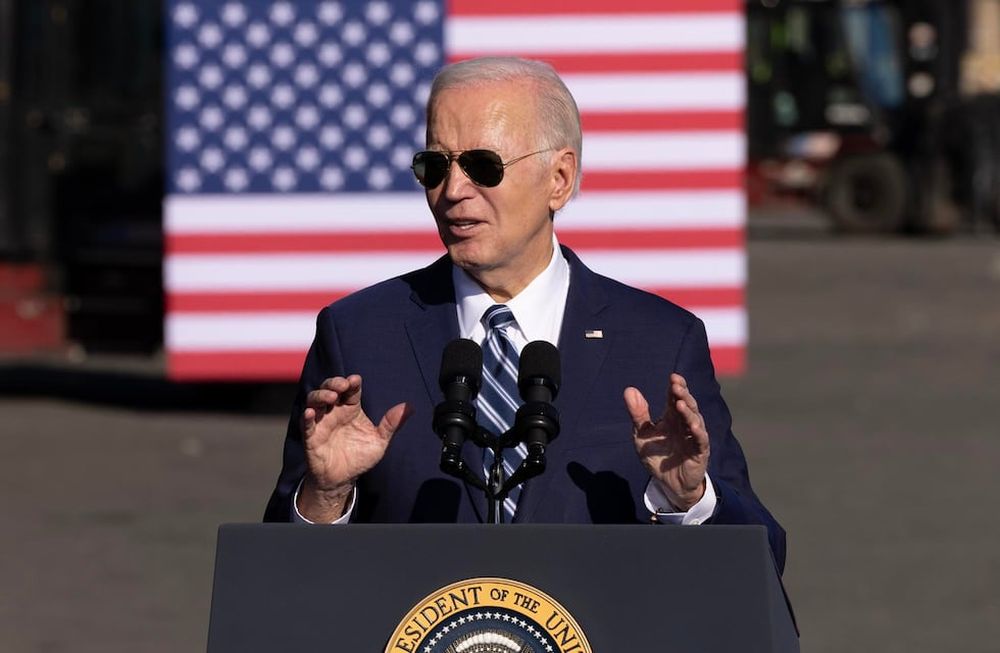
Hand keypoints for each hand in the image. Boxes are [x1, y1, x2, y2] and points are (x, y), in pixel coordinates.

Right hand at [297, 375, 410, 520]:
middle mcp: (335, 411)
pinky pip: (306, 424)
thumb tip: (410, 406)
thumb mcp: (379, 441)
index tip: (356, 380)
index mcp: (351, 409)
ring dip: (321, 395)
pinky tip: (310, 412)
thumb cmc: (360, 457)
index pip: (351, 390)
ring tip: (331, 397)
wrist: (343, 479)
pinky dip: (306, 416)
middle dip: (334, 383)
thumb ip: (391, 424)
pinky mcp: (311, 437)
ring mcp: (321, 422)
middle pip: (330, 389)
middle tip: (342, 385)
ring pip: (314, 400)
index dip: (352, 383)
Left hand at [624, 373, 709, 510]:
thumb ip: (638, 414)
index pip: (675, 398)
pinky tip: (693, 425)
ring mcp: (693, 437)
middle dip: (683, 394)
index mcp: (671, 417)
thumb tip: (629, 389)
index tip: (673, 377)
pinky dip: (698, 432)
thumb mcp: (642, 435)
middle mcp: (684, 424)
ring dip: (688, 411)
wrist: (668, 484)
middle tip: (677, 385)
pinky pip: (701, 440)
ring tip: (680, 403)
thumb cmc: (657, 456)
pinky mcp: (699, 451)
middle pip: (687, 405)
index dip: (675, 387)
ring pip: (695, 419)